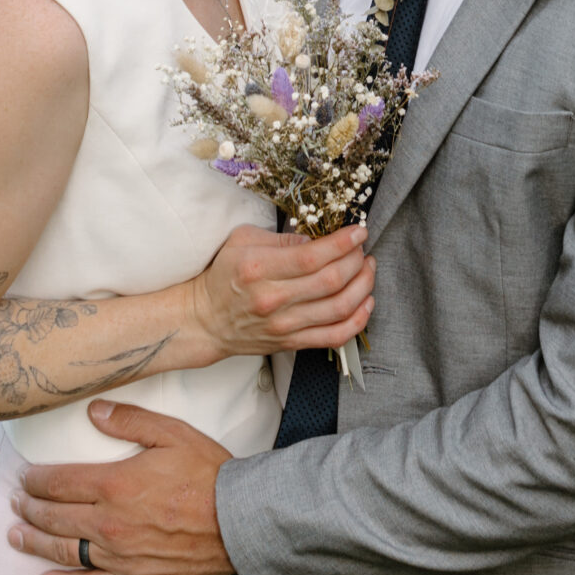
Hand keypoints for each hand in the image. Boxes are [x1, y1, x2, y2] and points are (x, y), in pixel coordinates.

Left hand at [9, 403, 232, 574]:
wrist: (239, 522)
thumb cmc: (208, 473)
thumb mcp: (171, 433)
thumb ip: (129, 421)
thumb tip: (93, 411)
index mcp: (114, 484)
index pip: (60, 483)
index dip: (36, 481)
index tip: (24, 478)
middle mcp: (109, 523)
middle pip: (55, 517)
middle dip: (30, 509)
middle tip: (15, 504)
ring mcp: (119, 555)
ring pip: (64, 551)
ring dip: (36, 543)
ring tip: (16, 536)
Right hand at [186, 222, 372, 360]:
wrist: (206, 320)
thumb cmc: (224, 275)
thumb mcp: (243, 240)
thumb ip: (281, 238)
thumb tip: (318, 239)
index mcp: (261, 268)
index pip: (313, 256)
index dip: (344, 242)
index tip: (360, 231)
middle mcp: (275, 299)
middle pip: (332, 280)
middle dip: (357, 260)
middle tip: (363, 249)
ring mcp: (285, 325)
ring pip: (339, 308)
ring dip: (363, 286)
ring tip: (368, 269)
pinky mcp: (292, 343)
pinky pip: (334, 337)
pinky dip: (358, 320)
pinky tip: (367, 302)